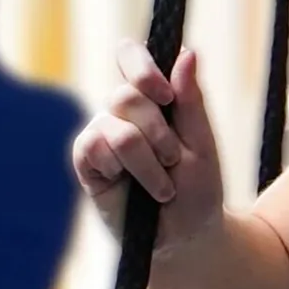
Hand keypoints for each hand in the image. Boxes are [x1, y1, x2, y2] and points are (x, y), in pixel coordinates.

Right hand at [71, 41, 224, 250]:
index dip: (141, 67)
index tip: (165, 94)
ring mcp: (101, 135)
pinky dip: (128, 170)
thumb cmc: (198, 189)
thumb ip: (190, 99)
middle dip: (158, 130)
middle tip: (174, 158)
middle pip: (126, 95)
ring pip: (117, 127)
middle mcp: (121, 112)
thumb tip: (187, 52)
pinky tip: (136, 188)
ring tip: (163, 186)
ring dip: (149, 160)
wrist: (186, 236)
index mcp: (152, 99)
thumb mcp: (202, 141)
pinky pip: (95, 147)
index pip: (131, 57)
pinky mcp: (86, 162)